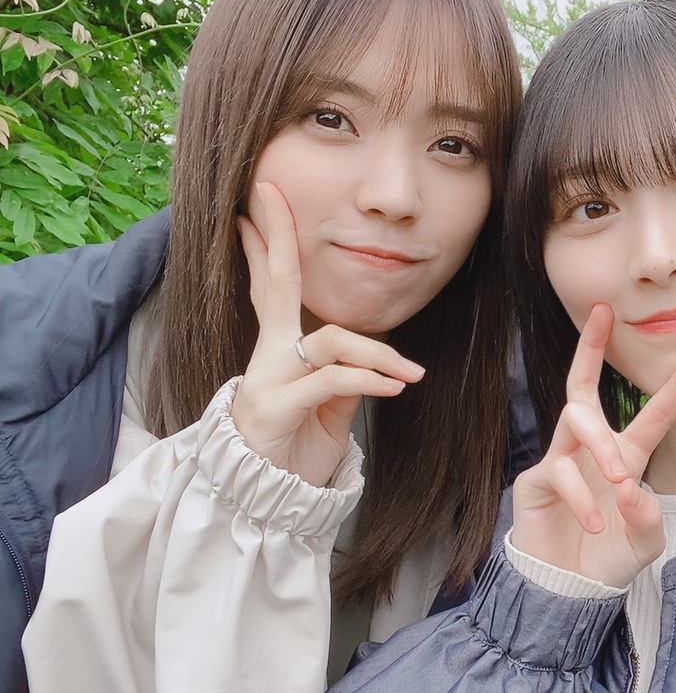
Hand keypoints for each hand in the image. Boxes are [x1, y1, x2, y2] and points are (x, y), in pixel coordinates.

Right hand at [230, 182, 424, 486]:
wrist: (264, 499)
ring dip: (377, 352)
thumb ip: (344, 376)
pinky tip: (396, 387)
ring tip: (409, 374)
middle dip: (277, 237)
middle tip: (267, 193)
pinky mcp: (278, 408)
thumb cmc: (294, 448)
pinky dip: (369, 380)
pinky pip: (332, 381)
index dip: (265, 249)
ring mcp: (270, 380)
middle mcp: (268, 356)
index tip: (249, 210)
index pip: (270, 288)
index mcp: (278, 351)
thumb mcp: (328, 407)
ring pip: (330, 340)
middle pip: (275, 285)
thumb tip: (371, 357)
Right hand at [511, 303, 675, 586]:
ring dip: (601, 446)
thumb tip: (633, 488)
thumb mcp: (644, 541)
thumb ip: (647, 517)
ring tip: (619, 479)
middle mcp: (590, 451)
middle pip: (582, 385)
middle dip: (590, 347)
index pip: (651, 416)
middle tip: (603, 314)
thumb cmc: (608, 559)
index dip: (675, 389)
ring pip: (575, 419)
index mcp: (625, 458)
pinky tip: (595, 523)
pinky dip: (582, 498)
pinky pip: (558, 471)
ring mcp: (560, 461)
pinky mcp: (535, 481)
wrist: (568, 590)